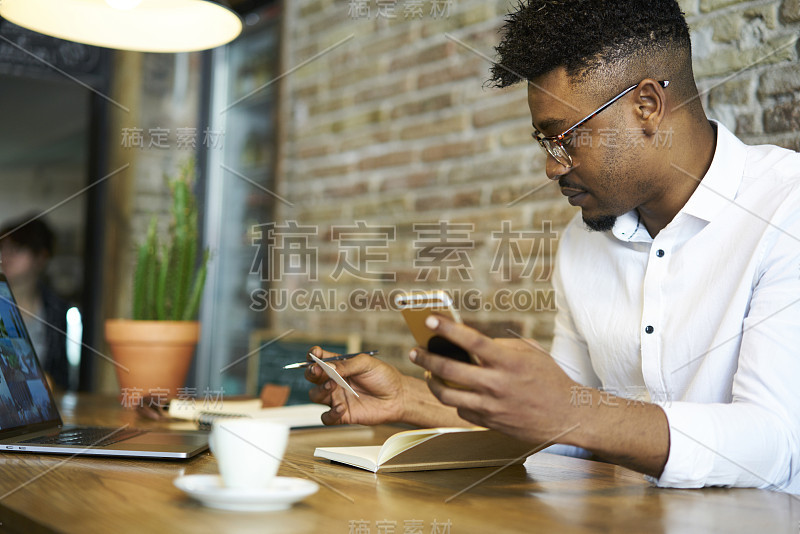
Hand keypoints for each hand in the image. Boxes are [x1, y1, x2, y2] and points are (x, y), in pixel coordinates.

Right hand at [305, 347, 406, 425]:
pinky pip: (326, 417)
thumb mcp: (366, 364)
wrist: (398, 397)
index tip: (315, 354)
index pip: (319, 359)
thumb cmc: (384, 377)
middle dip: (312, 372)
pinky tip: (342, 407)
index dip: (313, 355)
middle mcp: (334, 381)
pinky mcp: (342, 415)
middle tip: (318, 370)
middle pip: (313, 377)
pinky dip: (330, 413)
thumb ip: (346, 365)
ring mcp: (337, 398)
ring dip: (320, 390)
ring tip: (332, 386)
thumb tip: (328, 366)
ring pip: (315, 395)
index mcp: (339, 366)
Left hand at [409, 316, 579, 445]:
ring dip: (432, 381)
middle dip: (426, 357)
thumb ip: (501, 346)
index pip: (471, 340)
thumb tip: (471, 342)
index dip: (447, 328)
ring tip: (428, 373)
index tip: (429, 320)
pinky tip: (453, 392)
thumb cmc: (551, 379)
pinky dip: (455, 400)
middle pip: (449, 368)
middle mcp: (497, 384)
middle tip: (415, 351)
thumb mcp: (530, 353)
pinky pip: (462, 410)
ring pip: (447, 394)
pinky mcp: (490, 423)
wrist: (569, 415)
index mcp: (508, 361)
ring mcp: (492, 406)